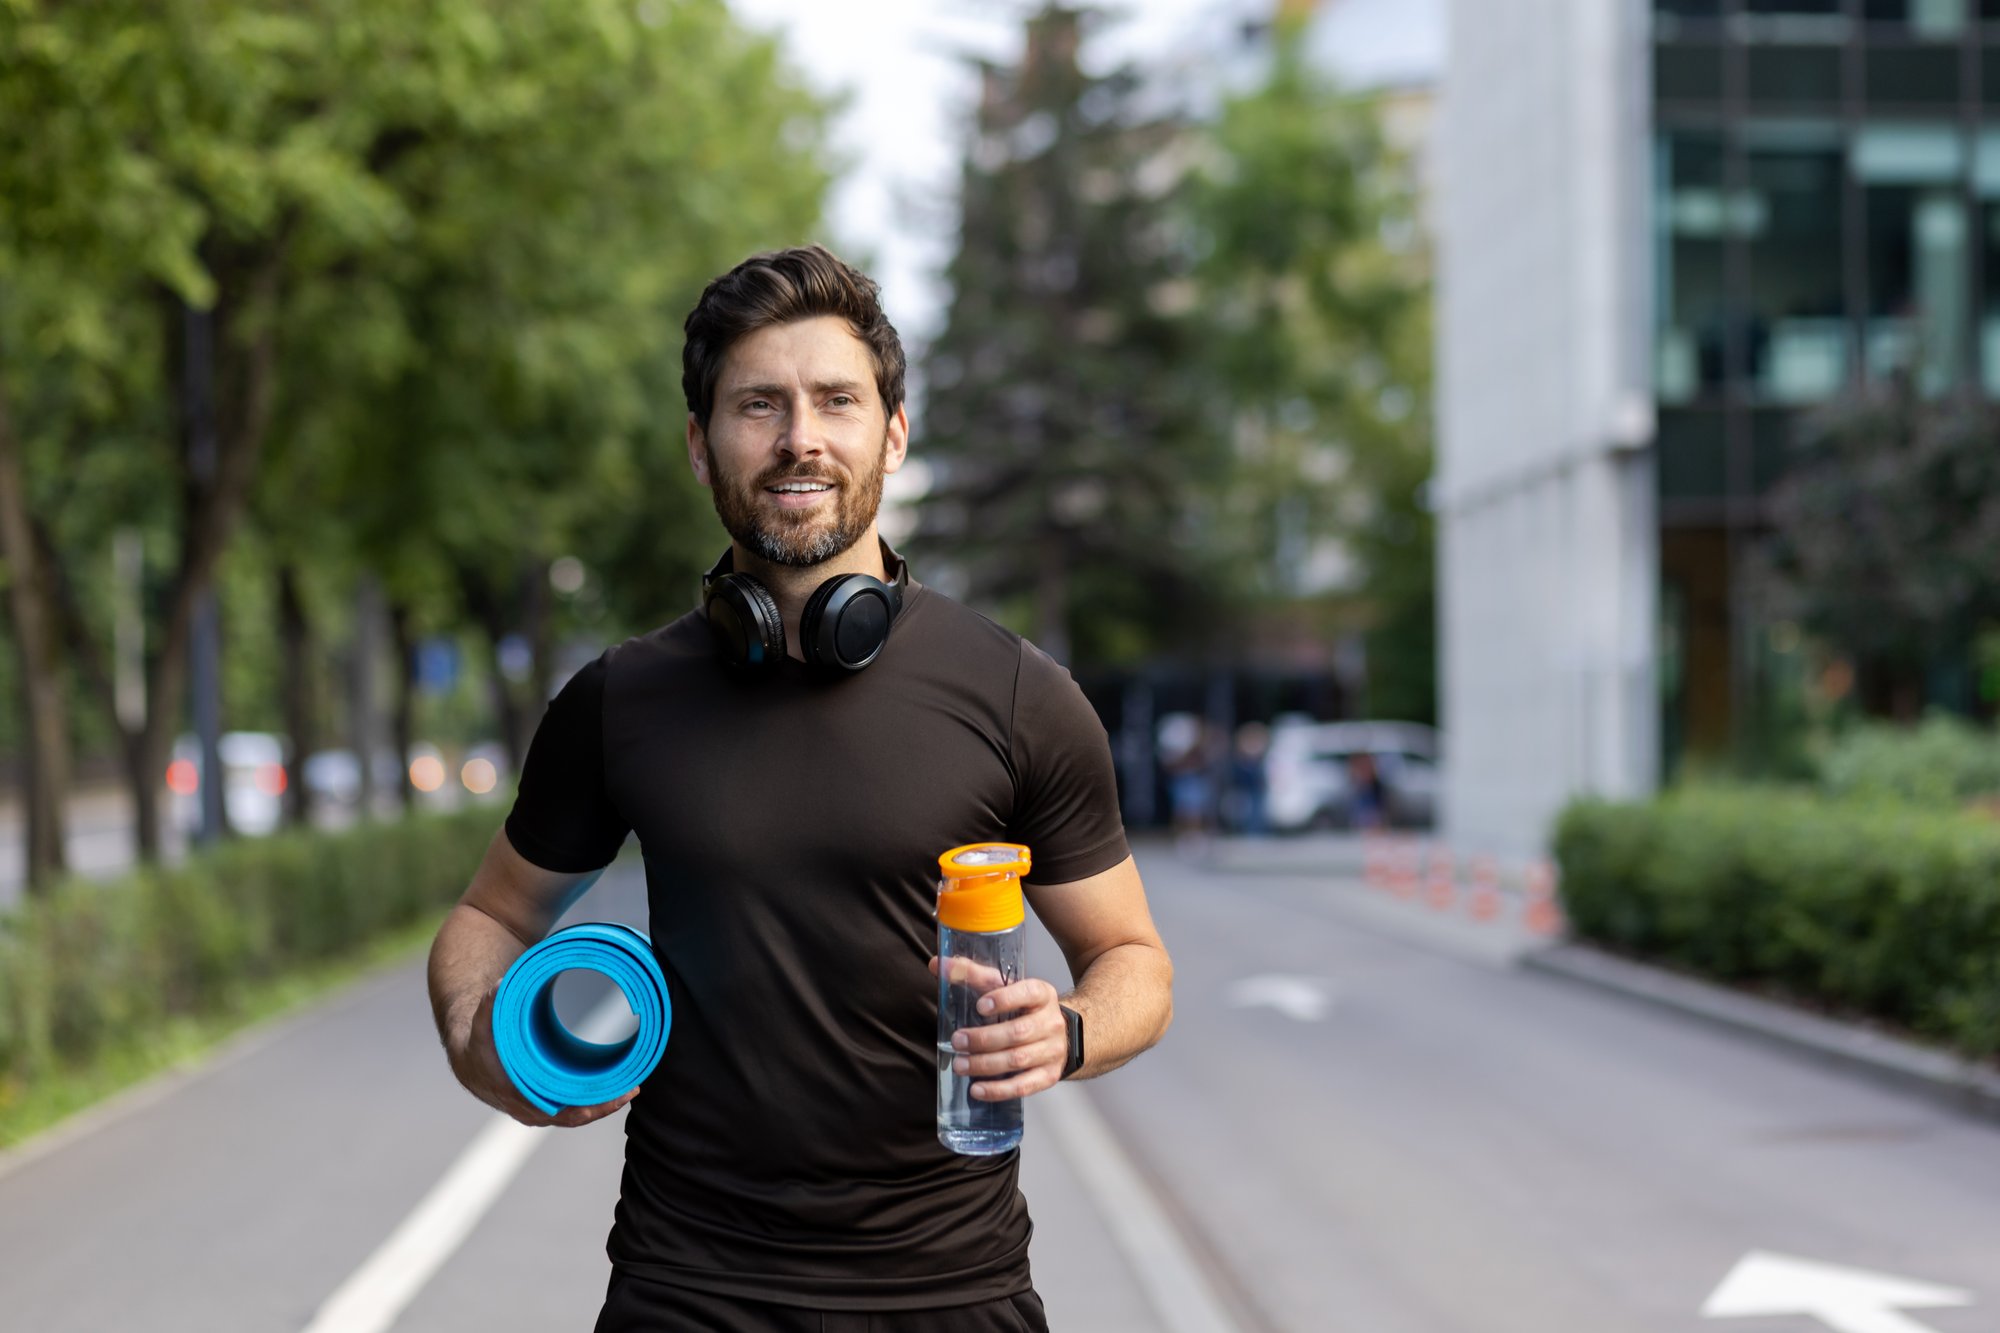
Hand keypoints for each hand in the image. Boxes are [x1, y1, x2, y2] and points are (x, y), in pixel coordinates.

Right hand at [449, 989, 639, 1127]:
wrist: (471, 1058)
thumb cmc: (480, 1041)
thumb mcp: (482, 1022)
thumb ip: (490, 1005)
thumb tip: (501, 984)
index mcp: (515, 1093)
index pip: (555, 1110)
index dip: (583, 1107)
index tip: (606, 1098)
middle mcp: (527, 1108)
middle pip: (571, 1116)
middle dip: (602, 1106)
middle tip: (629, 1090)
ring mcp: (536, 1109)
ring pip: (573, 1116)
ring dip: (601, 1106)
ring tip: (628, 1090)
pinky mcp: (544, 1104)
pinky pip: (571, 1110)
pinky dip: (592, 1104)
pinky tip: (613, 1093)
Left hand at [928, 958, 1067, 1101]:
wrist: (1058, 1034)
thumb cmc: (1022, 1008)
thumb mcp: (1003, 987)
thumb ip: (972, 975)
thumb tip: (937, 964)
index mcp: (1041, 994)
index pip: (1027, 993)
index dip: (1004, 1000)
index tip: (980, 1006)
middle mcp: (1051, 1022)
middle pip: (1018, 1033)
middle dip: (984, 1039)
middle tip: (958, 1041)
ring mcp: (1052, 1051)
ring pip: (1018, 1060)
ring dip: (985, 1064)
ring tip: (960, 1065)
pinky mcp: (1048, 1075)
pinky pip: (1024, 1086)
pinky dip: (999, 1090)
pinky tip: (977, 1089)